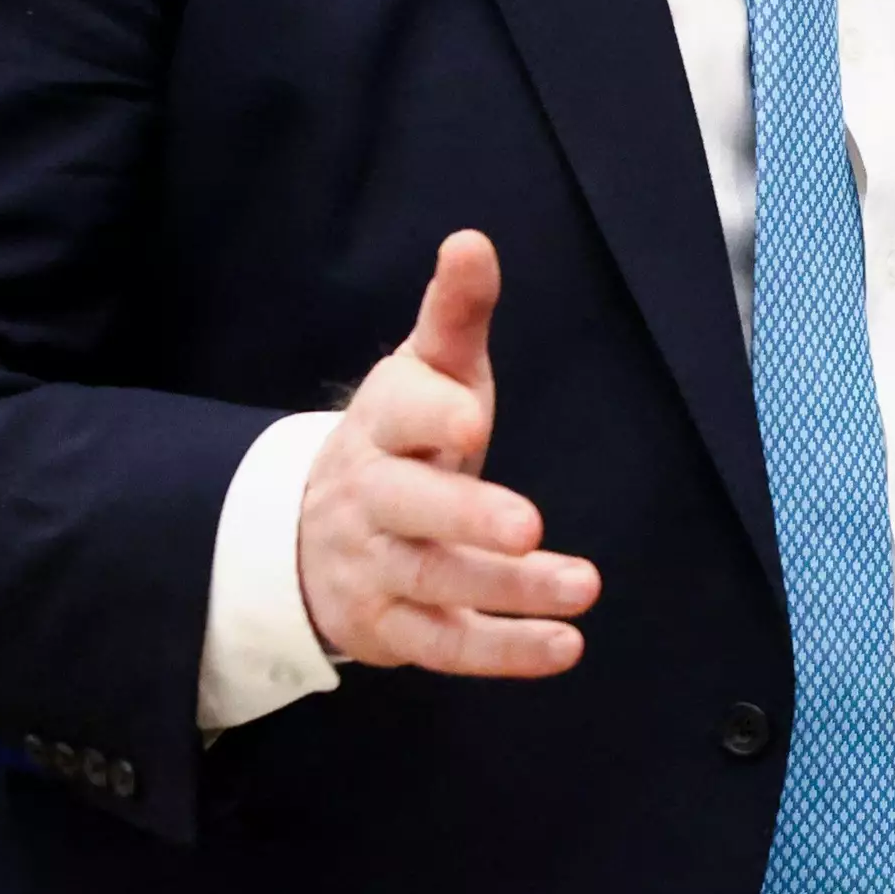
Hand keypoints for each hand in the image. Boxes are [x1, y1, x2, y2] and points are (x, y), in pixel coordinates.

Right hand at [297, 232, 600, 676]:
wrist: (312, 532)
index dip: (432, 414)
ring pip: (438, 583)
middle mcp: (372, 500)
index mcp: (381, 425)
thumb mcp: (426, 371)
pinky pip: (448, 646)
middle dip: (467, 516)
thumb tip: (472, 241)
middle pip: (413, 508)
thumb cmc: (401, 436)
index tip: (471, 415)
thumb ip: (454, 314)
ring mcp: (377, 570)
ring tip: (583, 587)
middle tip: (529, 524)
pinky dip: (504, 652)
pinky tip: (565, 646)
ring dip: (510, 591)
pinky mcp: (394, 630)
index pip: (400, 414)